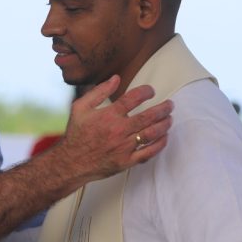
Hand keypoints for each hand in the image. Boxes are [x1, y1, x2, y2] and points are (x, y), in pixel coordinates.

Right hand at [57, 76, 173, 184]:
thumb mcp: (80, 107)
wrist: (71, 162)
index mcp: (108, 115)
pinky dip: (160, 144)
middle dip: (163, 108)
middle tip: (170, 105)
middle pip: (149, 116)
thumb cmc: (76, 133)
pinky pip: (149, 152)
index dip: (146, 91)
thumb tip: (116, 78)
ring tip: (170, 119)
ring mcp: (124, 147)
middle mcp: (118, 130)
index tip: (151, 91)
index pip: (133, 98)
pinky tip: (165, 137)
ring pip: (152, 134)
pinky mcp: (127, 161)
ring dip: (165, 125)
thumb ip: (99, 91)